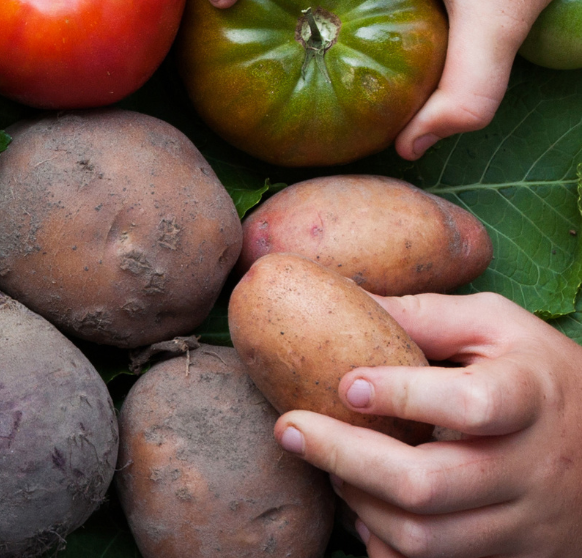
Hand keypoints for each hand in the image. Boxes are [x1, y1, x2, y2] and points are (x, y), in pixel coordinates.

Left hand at [273, 292, 581, 557]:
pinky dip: (386, 544)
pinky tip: (366, 508)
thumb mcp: (499, 328)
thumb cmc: (539, 376)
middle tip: (289, 429)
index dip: (401, 395)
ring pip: (423, 537)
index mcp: (530, 397)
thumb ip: (424, 315)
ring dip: (357, 502)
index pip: (469, 405)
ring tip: (329, 465)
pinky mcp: (515, 556)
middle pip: (427, 485)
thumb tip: (342, 298)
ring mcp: (526, 522)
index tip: (345, 382)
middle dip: (342, 458)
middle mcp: (533, 467)